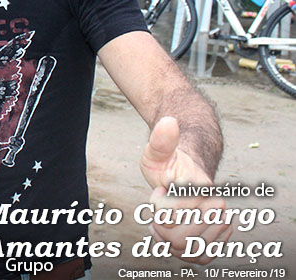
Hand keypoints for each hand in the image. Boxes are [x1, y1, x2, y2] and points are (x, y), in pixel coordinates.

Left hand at [140, 117, 232, 263]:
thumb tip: (169, 121)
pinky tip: (176, 234)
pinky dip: (184, 251)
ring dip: (170, 240)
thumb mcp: (156, 150)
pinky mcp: (221, 237)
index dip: (156, 206)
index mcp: (200, 187)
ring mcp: (221, 222)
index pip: (168, 215)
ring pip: (189, 250)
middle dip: (161, 227)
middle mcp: (216, 206)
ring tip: (167, 221)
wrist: (190, 170)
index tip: (160, 190)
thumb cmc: (169, 161)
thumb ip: (160, 140)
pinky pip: (200, 256)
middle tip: (161, 210)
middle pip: (179, 238)